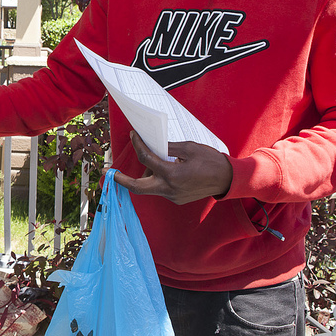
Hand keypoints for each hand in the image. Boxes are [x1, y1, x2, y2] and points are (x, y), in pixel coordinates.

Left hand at [114, 131, 232, 204]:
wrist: (229, 179)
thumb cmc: (211, 161)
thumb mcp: (189, 148)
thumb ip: (168, 147)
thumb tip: (151, 144)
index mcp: (172, 174)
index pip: (146, 160)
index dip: (137, 145)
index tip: (132, 135)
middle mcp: (170, 188)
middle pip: (137, 187)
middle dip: (120, 180)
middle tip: (106, 172)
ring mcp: (173, 196)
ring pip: (149, 188)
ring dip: (143, 176)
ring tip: (146, 161)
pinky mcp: (177, 199)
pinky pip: (160, 189)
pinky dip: (156, 179)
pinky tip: (161, 169)